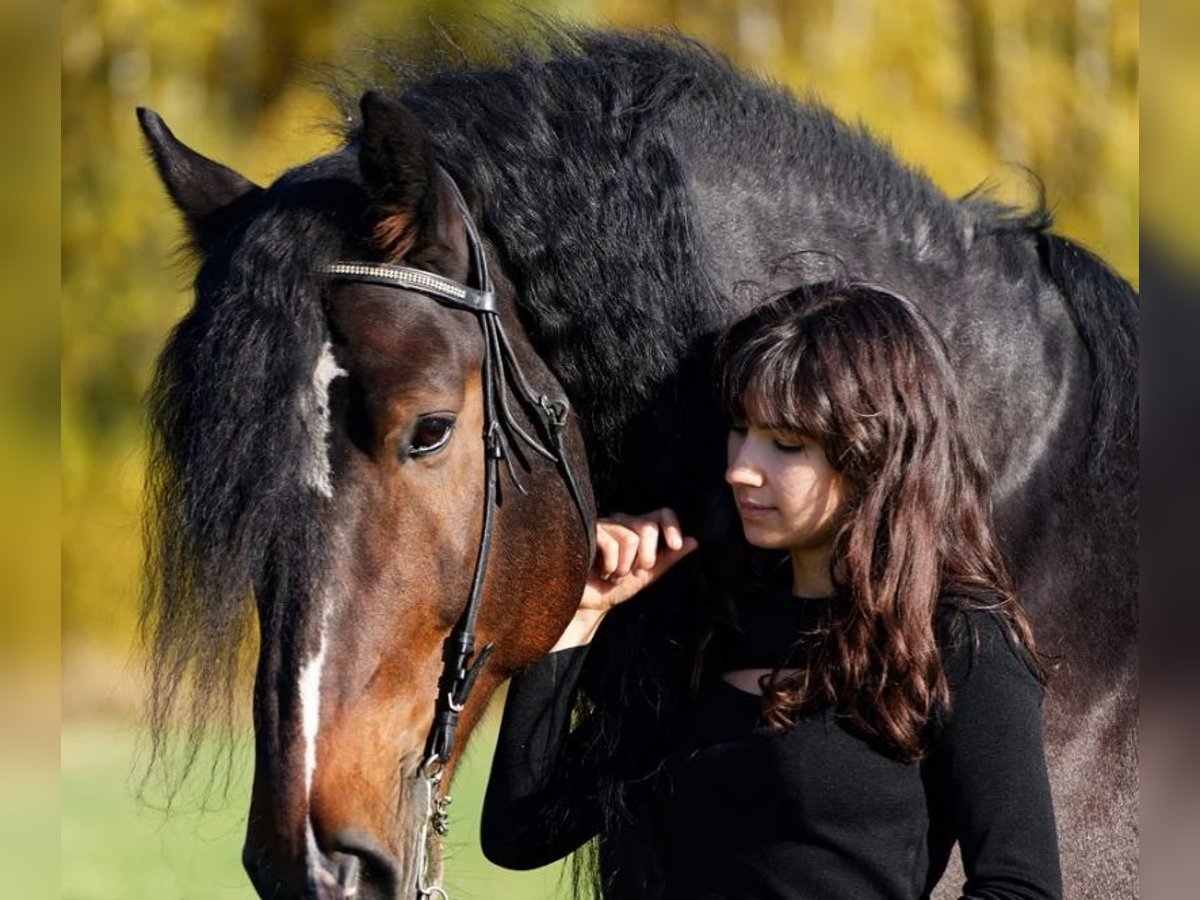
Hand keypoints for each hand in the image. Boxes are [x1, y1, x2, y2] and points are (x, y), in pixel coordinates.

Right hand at [583, 509, 698, 610]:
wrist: (588, 603)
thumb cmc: (615, 588)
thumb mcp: (648, 575)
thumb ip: (668, 558)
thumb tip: (694, 541)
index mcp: (639, 530)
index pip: (662, 514)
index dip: (672, 526)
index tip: (675, 545)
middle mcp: (623, 523)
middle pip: (648, 527)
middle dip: (646, 557)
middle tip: (634, 572)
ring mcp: (605, 526)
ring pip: (630, 538)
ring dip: (624, 567)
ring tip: (614, 575)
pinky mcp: (588, 533)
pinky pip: (610, 544)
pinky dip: (610, 566)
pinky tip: (601, 572)